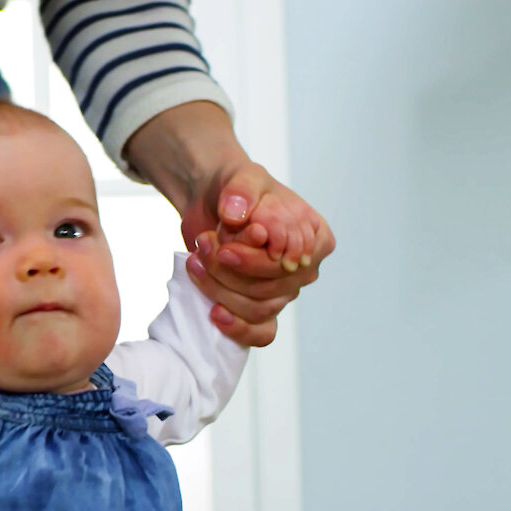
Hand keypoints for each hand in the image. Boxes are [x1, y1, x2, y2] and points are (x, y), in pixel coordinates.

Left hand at [124, 101, 334, 345]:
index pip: (290, 263)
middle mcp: (304, 268)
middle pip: (272, 288)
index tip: (224, 248)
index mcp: (315, 237)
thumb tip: (237, 215)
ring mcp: (283, 291)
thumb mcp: (241, 178)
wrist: (212, 204)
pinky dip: (238, 328)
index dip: (255, 261)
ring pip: (259, 308)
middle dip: (231, 273)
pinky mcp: (260, 307)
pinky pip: (260, 332)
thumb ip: (242, 191)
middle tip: (203, 246)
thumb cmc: (237, 190)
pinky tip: (215, 314)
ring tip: (196, 261)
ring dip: (221, 290)